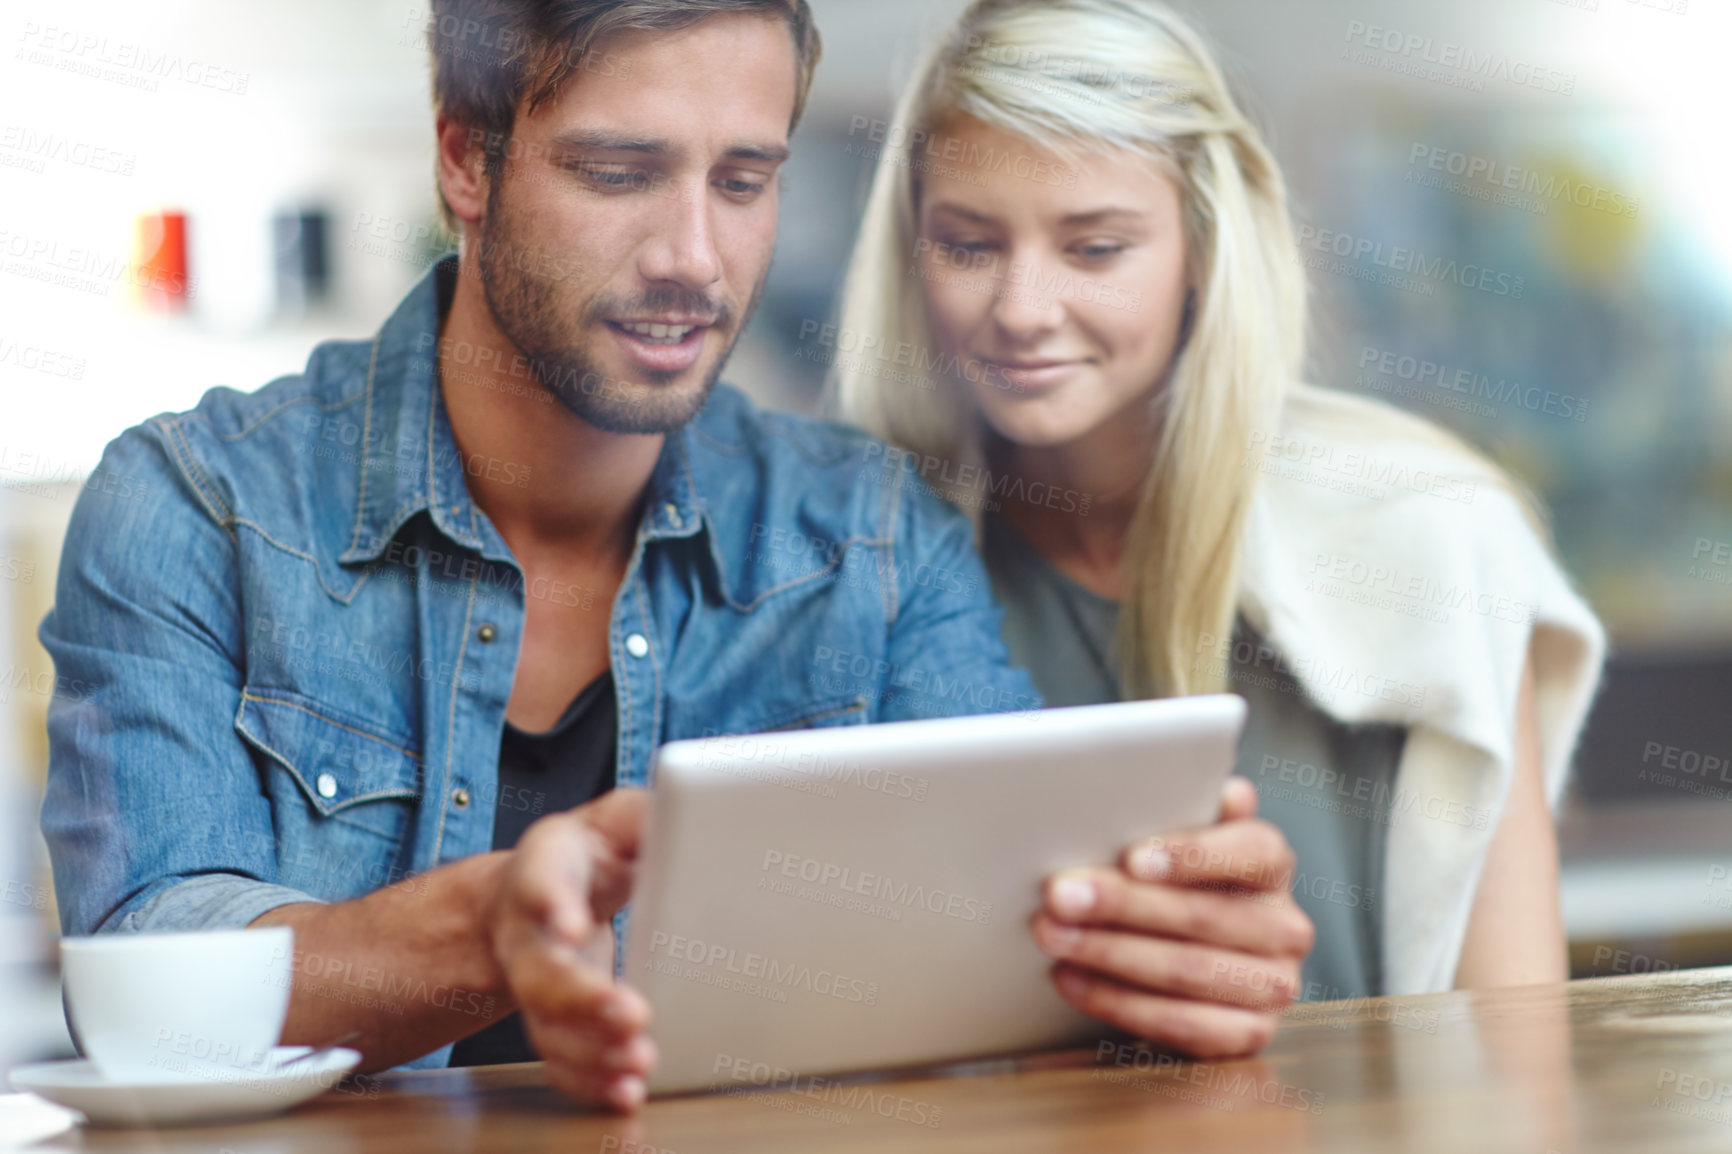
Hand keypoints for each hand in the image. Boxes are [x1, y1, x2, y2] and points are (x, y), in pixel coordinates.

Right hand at [488, 788, 655, 1109]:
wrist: (546, 891)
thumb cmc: (589, 852)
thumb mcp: (616, 818)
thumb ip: (646, 817)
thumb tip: (692, 813)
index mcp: (546, 869)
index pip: (540, 881)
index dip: (551, 901)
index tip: (569, 922)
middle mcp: (530, 932)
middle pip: (541, 972)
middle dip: (582, 997)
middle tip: (629, 1012)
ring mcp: (539, 983)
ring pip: (550, 1026)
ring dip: (593, 1049)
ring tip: (637, 1058)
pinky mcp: (556, 1020)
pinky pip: (562, 1060)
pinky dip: (591, 1080)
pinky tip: (625, 1089)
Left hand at [1031, 776, 1313, 1058]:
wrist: (1177, 953)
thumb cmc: (1168, 880)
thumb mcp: (1174, 837)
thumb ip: (1186, 807)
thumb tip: (1227, 790)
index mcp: (1271, 863)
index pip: (1251, 849)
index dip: (1193, 853)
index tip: (1132, 857)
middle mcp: (1286, 925)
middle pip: (1203, 914)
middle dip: (1123, 906)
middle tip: (1059, 895)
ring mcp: (1274, 984)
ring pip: (1187, 971)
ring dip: (1109, 954)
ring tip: (1052, 935)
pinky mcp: (1250, 1035)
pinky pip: (1182, 1025)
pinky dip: (1118, 1002)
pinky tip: (1071, 979)